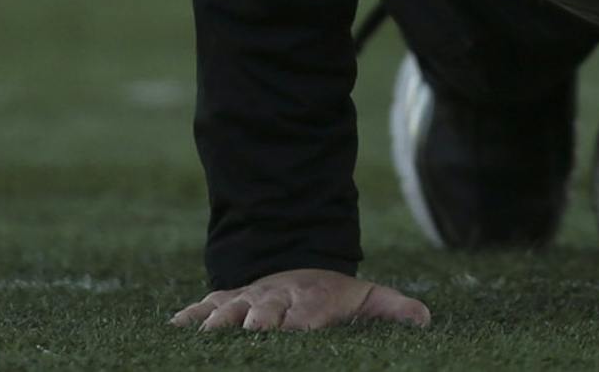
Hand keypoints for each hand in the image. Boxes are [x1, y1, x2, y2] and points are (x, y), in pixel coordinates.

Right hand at [170, 267, 430, 332]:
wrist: (298, 263)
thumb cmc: (333, 295)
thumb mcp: (366, 298)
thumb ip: (393, 309)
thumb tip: (426, 319)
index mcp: (311, 302)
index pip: (305, 316)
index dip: (299, 325)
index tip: (296, 332)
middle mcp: (277, 299)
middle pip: (264, 312)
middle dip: (256, 323)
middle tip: (248, 334)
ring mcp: (248, 299)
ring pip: (229, 309)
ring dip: (218, 322)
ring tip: (208, 335)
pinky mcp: (225, 300)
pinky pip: (203, 306)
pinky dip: (189, 316)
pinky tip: (173, 329)